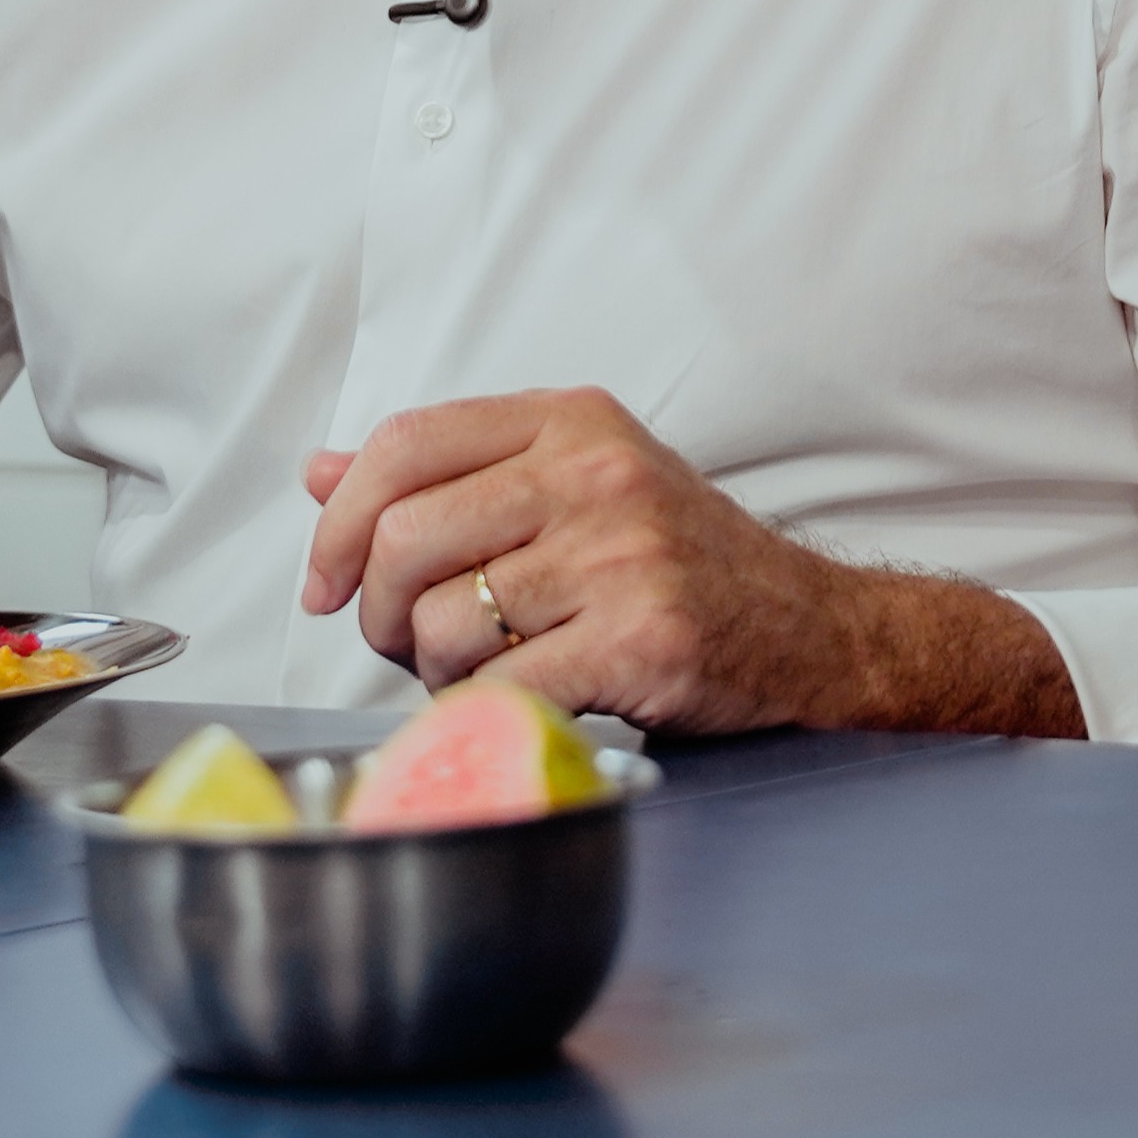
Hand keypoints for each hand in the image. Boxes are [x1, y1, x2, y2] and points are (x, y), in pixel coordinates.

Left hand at [294, 388, 1064, 736]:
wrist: (816, 631)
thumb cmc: (685, 563)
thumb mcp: (575, 486)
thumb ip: (452, 476)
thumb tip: (321, 472)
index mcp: (571, 423)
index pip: (404, 443)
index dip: (340, 519)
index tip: (324, 581)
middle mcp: (595, 474)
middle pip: (407, 537)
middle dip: (380, 612)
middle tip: (406, 644)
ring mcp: (622, 555)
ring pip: (445, 622)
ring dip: (434, 671)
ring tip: (476, 673)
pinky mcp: (642, 639)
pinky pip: (501, 688)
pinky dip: (480, 714)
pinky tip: (512, 705)